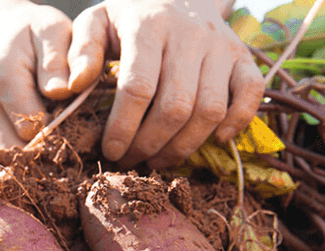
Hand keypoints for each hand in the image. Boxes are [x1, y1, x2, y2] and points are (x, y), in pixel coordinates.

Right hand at [0, 3, 77, 151]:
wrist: (4, 33)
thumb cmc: (36, 31)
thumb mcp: (52, 31)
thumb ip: (57, 61)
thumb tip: (62, 92)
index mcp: (2, 77)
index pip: (32, 125)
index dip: (60, 131)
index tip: (79, 123)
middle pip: (16, 150)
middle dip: (46, 152)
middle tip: (72, 142)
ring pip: (6, 160)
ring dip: (34, 160)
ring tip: (58, 147)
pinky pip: (2, 157)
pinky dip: (23, 159)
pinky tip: (43, 147)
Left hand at [68, 0, 263, 167]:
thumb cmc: (129, 16)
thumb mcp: (96, 22)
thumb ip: (79, 52)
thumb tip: (72, 86)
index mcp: (149, 27)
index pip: (138, 87)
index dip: (123, 127)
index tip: (110, 150)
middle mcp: (190, 35)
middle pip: (175, 106)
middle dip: (150, 143)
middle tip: (131, 160)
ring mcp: (221, 46)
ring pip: (210, 109)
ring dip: (184, 145)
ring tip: (158, 159)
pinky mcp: (243, 56)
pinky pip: (252, 93)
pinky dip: (238, 121)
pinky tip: (215, 140)